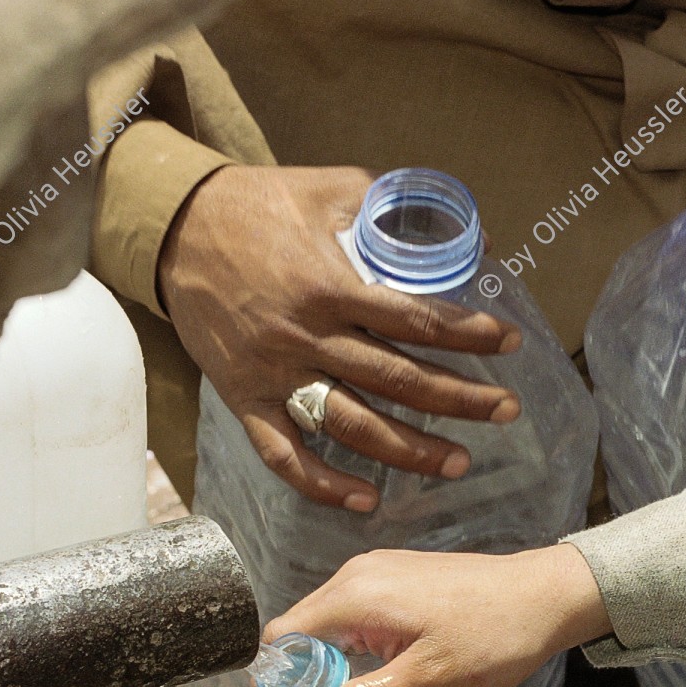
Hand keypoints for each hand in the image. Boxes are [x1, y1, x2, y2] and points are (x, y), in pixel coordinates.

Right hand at [159, 165, 525, 511]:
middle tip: (507, 411)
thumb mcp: (329, 187)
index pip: (416, 320)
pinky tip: (367, 499)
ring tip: (459, 462)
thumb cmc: (259, 204)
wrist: (175, 229)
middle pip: (397, 380)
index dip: (469, 333)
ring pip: (353, 425)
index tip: (510, 342)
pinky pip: (284, 455)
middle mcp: (306, 336)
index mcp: (330, 284)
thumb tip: (471, 236)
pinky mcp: (245, 399)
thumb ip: (394, 208)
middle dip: (460, 400)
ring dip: (410, 450)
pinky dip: (324, 484)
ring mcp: (275, 374)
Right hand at [251, 544, 611, 686]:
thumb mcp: (429, 680)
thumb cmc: (497, 634)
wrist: (551, 595)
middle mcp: (358, 577)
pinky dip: (346, 660)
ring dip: (319, 678)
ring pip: (325, 632)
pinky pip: (353, 623)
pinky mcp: (400, 584)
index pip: (280, 646)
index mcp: (355, 595)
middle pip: (297, 638)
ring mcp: (379, 576)